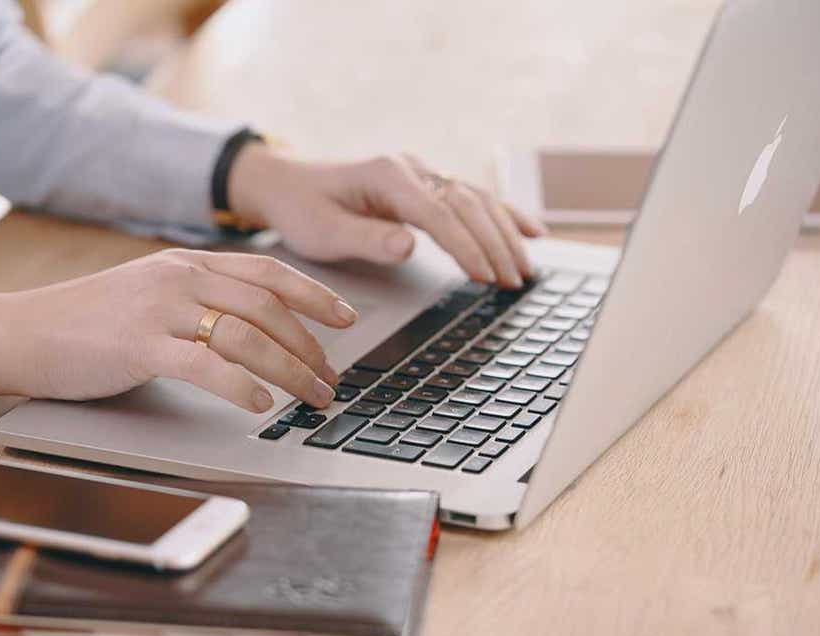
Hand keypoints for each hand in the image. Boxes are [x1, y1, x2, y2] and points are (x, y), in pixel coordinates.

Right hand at [0, 250, 357, 411]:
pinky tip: (262, 403)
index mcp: (186, 263)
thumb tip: (250, 328)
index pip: (267, 272)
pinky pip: (205, 365)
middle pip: (268, 307)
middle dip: (311, 346)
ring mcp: (160, 309)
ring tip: (312, 397)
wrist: (21, 331)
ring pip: (247, 336)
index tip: (347, 318)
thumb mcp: (148, 294)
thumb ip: (195, 300)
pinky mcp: (139, 346)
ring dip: (290, 370)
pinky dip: (242, 385)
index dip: (314, 294)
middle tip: (332, 379)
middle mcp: (179, 277)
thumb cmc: (84, 322)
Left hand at [228, 145, 547, 287]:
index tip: (485, 276)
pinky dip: (504, 215)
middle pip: (467, 204)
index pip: (438, 213)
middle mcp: (410, 169)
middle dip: (494, 244)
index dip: (465, 246)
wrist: (287, 184)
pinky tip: (532, 231)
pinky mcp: (425, 185)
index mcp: (386, 176)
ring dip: (505, 234)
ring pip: (477, 200)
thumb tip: (409, 246)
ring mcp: (421, 174)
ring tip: (525, 270)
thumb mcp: (323, 233)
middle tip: (513, 282)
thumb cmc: (302, 209)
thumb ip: (367, 239)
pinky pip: (473, 198)